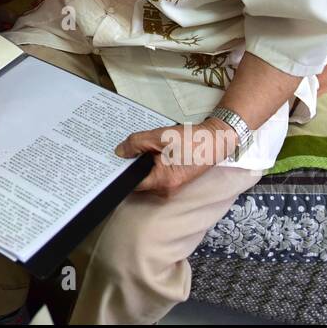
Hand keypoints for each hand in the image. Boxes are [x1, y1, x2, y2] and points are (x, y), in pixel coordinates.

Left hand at [115, 120, 231, 197]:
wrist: (215, 141)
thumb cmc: (192, 140)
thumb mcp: (159, 137)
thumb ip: (136, 144)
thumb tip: (119, 152)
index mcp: (162, 182)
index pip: (132, 183)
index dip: (121, 172)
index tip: (111, 162)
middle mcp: (166, 190)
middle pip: (139, 181)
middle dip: (131, 167)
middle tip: (124, 151)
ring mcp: (171, 188)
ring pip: (147, 178)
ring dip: (142, 165)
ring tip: (140, 149)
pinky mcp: (175, 181)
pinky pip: (156, 176)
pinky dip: (152, 166)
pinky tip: (152, 152)